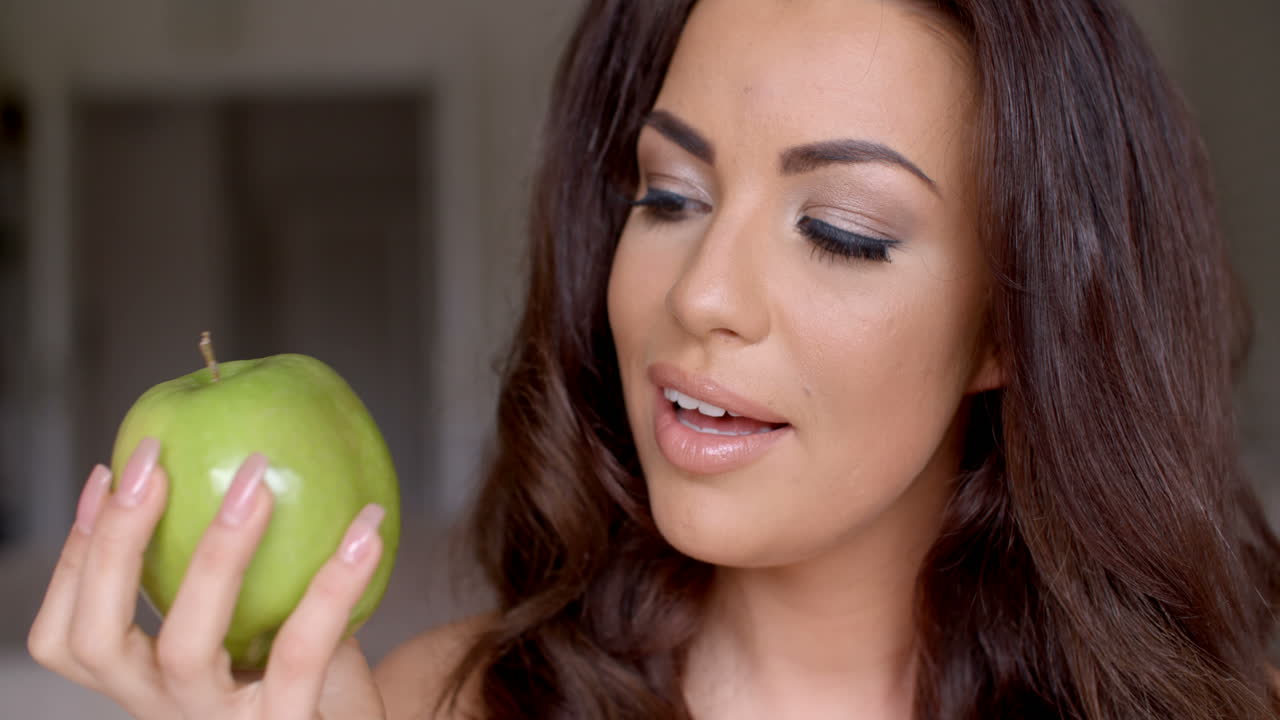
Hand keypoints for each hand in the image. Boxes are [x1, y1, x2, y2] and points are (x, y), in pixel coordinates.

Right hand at [27, 437, 387, 719]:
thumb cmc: (311, 683)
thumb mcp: (257, 630)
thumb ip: (239, 570)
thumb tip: (248, 459)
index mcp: (146, 684)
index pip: (68, 636)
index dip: (72, 557)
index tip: (105, 476)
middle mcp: (166, 710)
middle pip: (98, 639)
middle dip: (112, 543)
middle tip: (154, 464)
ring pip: (184, 646)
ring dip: (215, 552)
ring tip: (257, 482)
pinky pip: (301, 652)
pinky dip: (332, 585)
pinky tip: (363, 531)